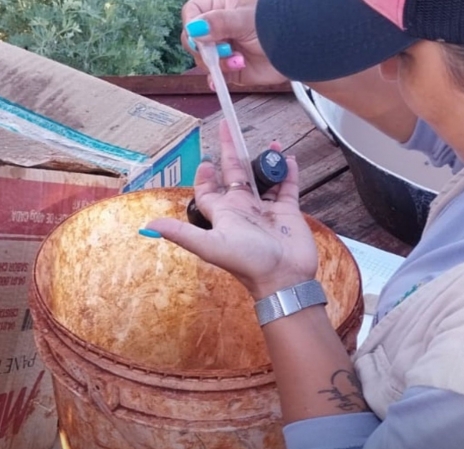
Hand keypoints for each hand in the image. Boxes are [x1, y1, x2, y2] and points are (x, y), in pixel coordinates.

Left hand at [145, 120, 317, 300]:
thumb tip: (148, 225)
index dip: (206, 175)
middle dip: (233, 152)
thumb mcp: (211, 245)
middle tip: (230, 128)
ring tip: (271, 143)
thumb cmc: (248, 261)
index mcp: (225, 213)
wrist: (283, 277)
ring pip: (263, 178)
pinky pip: (288, 187)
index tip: (205, 160)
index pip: (210, 190)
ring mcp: (266, 209)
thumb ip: (182, 233)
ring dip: (265, 160)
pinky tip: (289, 159)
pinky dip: (289, 173)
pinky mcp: (287, 211)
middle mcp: (244, 208)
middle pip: (236, 174)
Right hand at [182, 0, 286, 86]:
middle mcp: (216, 28)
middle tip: (224, 49)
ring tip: (238, 60)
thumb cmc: (272, 25)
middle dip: (205, 48)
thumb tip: (194, 29)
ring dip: (217, 63)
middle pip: (192, 40)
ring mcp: (221, 49)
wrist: (293, 50)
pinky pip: (213, 77)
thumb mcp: (244, 19)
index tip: (198, 35)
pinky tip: (218, 81)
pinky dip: (215, 80)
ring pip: (202, 60)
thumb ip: (219, 23)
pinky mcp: (228, 70)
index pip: (191, 13)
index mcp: (217, 6)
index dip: (191, 25)